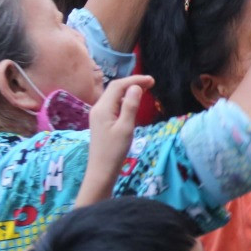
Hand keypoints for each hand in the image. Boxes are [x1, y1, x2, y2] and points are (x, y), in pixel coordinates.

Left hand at [79, 75, 150, 206]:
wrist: (101, 170)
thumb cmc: (114, 151)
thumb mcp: (126, 128)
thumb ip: (130, 106)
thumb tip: (136, 87)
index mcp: (103, 108)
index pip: (118, 85)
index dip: (135, 80)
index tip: (152, 81)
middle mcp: (98, 108)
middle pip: (115, 88)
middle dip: (132, 83)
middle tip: (151, 83)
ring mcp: (98, 115)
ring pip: (114, 95)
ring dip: (128, 90)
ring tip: (145, 90)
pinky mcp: (101, 121)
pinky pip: (113, 104)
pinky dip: (124, 99)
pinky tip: (133, 103)